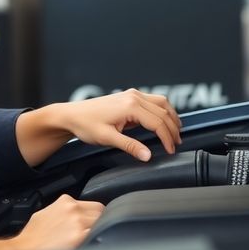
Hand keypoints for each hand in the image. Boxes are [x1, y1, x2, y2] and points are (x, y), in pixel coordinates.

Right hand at [0, 194, 103, 249]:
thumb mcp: (46, 212)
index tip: (91, 221)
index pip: (92, 204)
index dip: (93, 214)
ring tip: (84, 236)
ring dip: (96, 229)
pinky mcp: (80, 236)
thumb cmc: (33, 234)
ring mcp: (78, 222)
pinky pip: (96, 234)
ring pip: (101, 221)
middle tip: (89, 230)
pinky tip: (84, 242)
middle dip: (96, 220)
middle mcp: (73, 209)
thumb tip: (73, 214)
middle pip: (100, 211)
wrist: (25, 248)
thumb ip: (62, 210)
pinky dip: (94, 238)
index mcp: (66, 201)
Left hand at [16, 88, 182, 165]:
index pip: (158, 122)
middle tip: (177, 143)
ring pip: (161, 102)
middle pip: (163, 111)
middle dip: (173, 128)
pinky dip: (162, 110)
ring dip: (171, 116)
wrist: (72, 114)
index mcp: (130, 106)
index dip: (167, 138)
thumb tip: (148, 155)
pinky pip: (153, 100)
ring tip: (176, 132)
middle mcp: (134, 96)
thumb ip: (130, 146)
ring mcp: (132, 94)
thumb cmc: (86, 125)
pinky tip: (164, 119)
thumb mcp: (108, 139)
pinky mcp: (129, 96)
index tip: (171, 150)